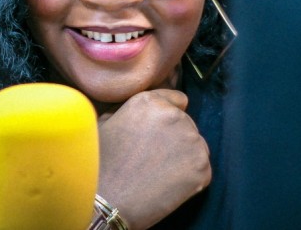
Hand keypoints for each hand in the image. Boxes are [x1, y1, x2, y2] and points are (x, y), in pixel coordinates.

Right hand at [95, 89, 210, 229]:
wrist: (106, 201)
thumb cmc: (98, 164)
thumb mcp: (103, 124)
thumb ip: (125, 112)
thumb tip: (138, 115)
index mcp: (150, 102)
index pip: (177, 100)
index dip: (167, 116)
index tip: (160, 132)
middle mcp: (175, 116)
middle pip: (187, 124)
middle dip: (175, 137)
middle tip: (155, 157)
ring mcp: (192, 141)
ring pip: (196, 146)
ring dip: (184, 156)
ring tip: (160, 173)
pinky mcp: (202, 168)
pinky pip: (202, 169)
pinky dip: (190, 177)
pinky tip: (168, 185)